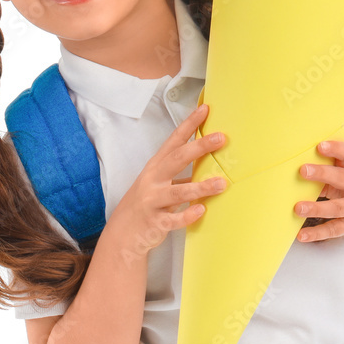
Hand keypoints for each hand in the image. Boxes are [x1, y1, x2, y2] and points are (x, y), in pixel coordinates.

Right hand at [110, 103, 226, 256]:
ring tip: (222, 183)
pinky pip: (173, 219)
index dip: (189, 124)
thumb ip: (181, 172)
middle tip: (221, 138)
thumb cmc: (146, 203)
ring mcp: (153, 200)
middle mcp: (153, 180)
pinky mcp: (155, 222)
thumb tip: (209, 160)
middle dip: (199, 147)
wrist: (122, 233)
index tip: (205, 109)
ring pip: (178, 191)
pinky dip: (187, 215)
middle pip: (177, 159)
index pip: (174, 140)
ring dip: (201, 187)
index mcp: (156, 166)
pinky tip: (201, 210)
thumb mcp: (159, 182)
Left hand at [293, 140, 343, 241]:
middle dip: (322, 174)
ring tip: (298, 208)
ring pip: (337, 208)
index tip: (320, 146)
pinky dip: (317, 234)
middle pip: (342, 179)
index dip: (335, 149)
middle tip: (303, 170)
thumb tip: (300, 161)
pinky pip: (334, 229)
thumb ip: (334, 166)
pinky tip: (301, 235)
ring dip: (317, 208)